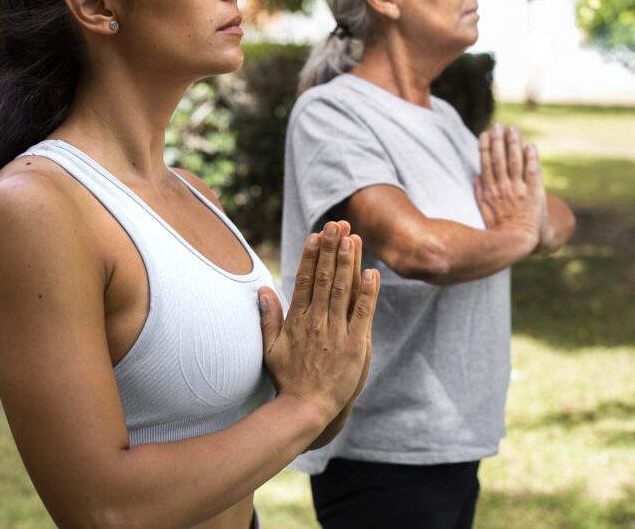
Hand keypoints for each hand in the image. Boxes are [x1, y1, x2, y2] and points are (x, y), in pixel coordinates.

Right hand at [257, 221, 379, 424]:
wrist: (305, 409)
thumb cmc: (288, 379)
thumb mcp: (270, 348)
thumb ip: (268, 317)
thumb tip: (262, 289)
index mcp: (297, 320)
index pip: (305, 280)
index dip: (312, 255)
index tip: (317, 235)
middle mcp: (316, 321)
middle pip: (325, 278)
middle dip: (332, 249)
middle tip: (337, 224)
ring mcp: (336, 332)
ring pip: (343, 289)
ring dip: (349, 262)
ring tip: (353, 238)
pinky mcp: (355, 346)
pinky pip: (363, 313)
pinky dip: (368, 292)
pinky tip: (371, 272)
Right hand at [473, 123, 542, 251]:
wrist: (517, 241)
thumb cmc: (498, 227)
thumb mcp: (483, 210)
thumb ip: (479, 192)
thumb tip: (476, 176)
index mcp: (489, 190)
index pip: (486, 163)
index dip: (486, 147)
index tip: (485, 133)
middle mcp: (503, 187)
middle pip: (499, 159)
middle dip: (499, 140)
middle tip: (499, 125)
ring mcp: (518, 190)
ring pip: (515, 162)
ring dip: (513, 144)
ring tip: (513, 129)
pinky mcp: (534, 194)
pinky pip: (533, 173)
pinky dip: (531, 159)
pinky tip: (530, 146)